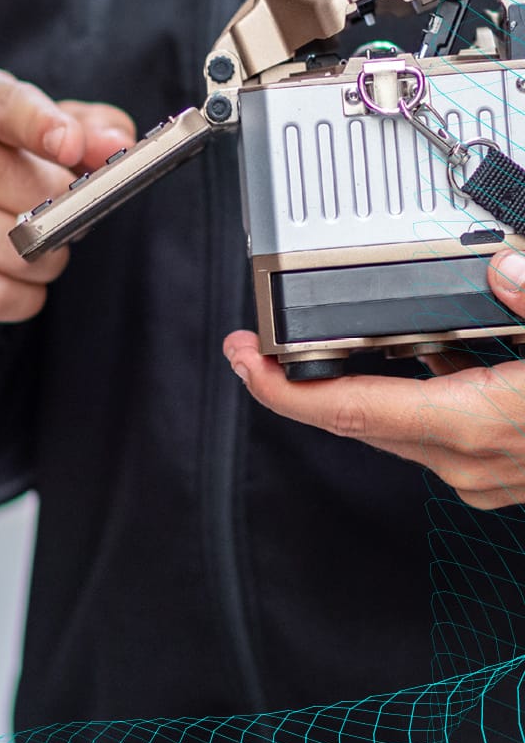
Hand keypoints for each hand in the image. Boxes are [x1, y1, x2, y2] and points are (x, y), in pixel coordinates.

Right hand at [0, 65, 134, 323]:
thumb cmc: (0, 163)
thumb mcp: (46, 129)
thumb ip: (91, 128)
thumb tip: (115, 145)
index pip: (2, 105)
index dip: (39, 125)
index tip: (70, 145)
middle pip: (29, 192)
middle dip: (67, 212)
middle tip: (67, 214)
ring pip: (16, 252)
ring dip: (48, 259)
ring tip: (38, 247)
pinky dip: (24, 295)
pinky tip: (13, 278)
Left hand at [223, 252, 524, 510]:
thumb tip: (499, 269)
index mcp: (472, 424)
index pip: (347, 409)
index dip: (281, 388)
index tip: (244, 359)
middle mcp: (465, 459)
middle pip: (356, 419)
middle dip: (301, 383)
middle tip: (258, 349)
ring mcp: (479, 472)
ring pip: (392, 426)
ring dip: (361, 387)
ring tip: (327, 346)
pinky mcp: (494, 471)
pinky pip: (432, 430)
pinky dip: (417, 394)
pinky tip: (427, 357)